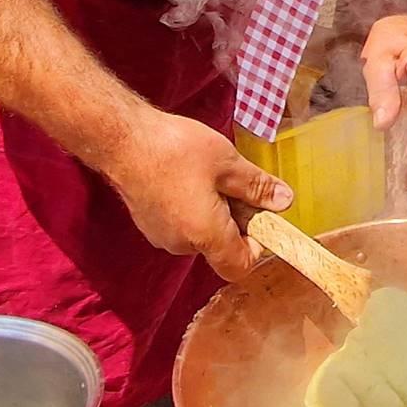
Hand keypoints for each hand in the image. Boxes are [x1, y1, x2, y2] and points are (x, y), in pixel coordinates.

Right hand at [97, 105, 291, 281]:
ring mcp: (162, 236)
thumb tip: (284, 201)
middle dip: (236, 220)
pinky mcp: (149, 224)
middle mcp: (182, 244)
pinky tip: (186, 176)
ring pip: (201, 234)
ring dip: (213, 211)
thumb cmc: (174, 149)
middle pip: (221, 248)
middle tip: (235, 183)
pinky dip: (191, 207)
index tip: (260, 216)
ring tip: (207, 174)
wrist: (122, 139)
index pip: (241, 266)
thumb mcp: (227, 162)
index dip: (257, 246)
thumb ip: (257, 187)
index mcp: (206, 235)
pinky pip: (181, 224)